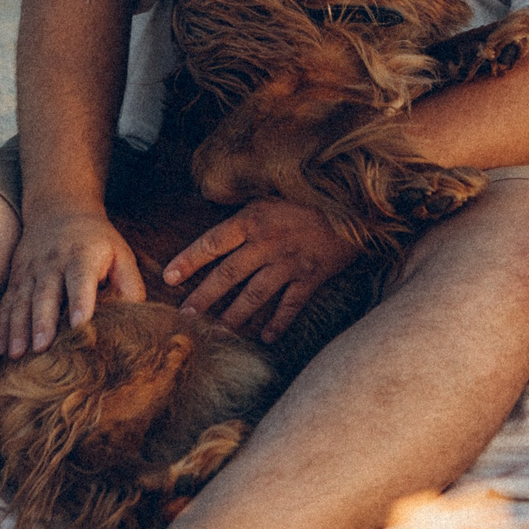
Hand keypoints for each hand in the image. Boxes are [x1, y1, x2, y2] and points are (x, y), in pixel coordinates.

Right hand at [0, 209, 146, 357]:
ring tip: (16, 354)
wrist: (58, 208)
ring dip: (17, 328)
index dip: (81, 302)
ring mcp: (31, 269)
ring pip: (22, 300)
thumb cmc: (97, 240)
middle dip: (42, 321)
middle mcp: (53, 263)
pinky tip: (0, 347)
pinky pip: (7, 302)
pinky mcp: (16, 276)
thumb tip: (136, 318)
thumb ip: (130, 284)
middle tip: (41, 348)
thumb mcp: (120, 252)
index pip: (81, 280)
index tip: (80, 325)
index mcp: (83, 256)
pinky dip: (1, 325)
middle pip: (46, 294)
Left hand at [165, 198, 362, 342]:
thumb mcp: (276, 190)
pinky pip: (291, 305)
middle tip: (186, 316)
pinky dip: (279, 322)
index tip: (169, 276)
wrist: (359, 200)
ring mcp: (290, 262)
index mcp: (254, 219)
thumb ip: (251, 209)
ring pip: (255, 295)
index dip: (189, 260)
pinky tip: (267, 338)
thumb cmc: (314, 190)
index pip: (213, 242)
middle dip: (204, 297)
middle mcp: (267, 243)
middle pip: (228, 275)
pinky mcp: (312, 276)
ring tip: (218, 332)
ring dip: (235, 316)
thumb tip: (226, 222)